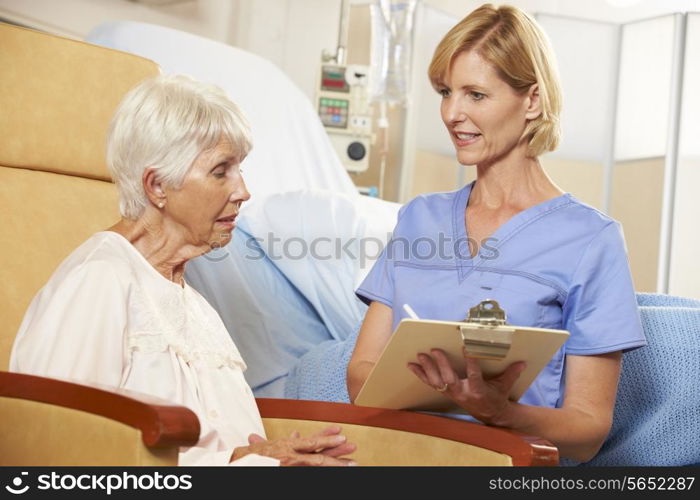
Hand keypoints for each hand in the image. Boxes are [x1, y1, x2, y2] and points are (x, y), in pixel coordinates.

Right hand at [231, 425, 356, 465]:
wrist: (237, 462)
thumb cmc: (253, 456)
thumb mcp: (270, 445)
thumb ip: (286, 441)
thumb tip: (297, 433)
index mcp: (288, 445)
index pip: (311, 439)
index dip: (326, 435)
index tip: (340, 430)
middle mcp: (291, 453)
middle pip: (318, 451)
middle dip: (337, 450)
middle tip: (353, 447)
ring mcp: (290, 464)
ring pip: (317, 463)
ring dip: (335, 463)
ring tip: (352, 464)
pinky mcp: (287, 471)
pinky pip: (308, 471)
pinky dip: (320, 471)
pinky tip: (332, 471)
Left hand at [407, 348, 525, 424]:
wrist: (490, 415)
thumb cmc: (497, 397)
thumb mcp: (505, 386)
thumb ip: (511, 373)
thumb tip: (521, 362)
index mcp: (478, 390)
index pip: (473, 374)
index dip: (470, 361)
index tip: (465, 348)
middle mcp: (463, 393)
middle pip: (449, 378)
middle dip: (441, 364)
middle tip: (434, 350)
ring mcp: (453, 394)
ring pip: (437, 381)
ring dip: (427, 369)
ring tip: (420, 356)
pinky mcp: (447, 393)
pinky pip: (431, 383)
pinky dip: (421, 374)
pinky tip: (412, 365)